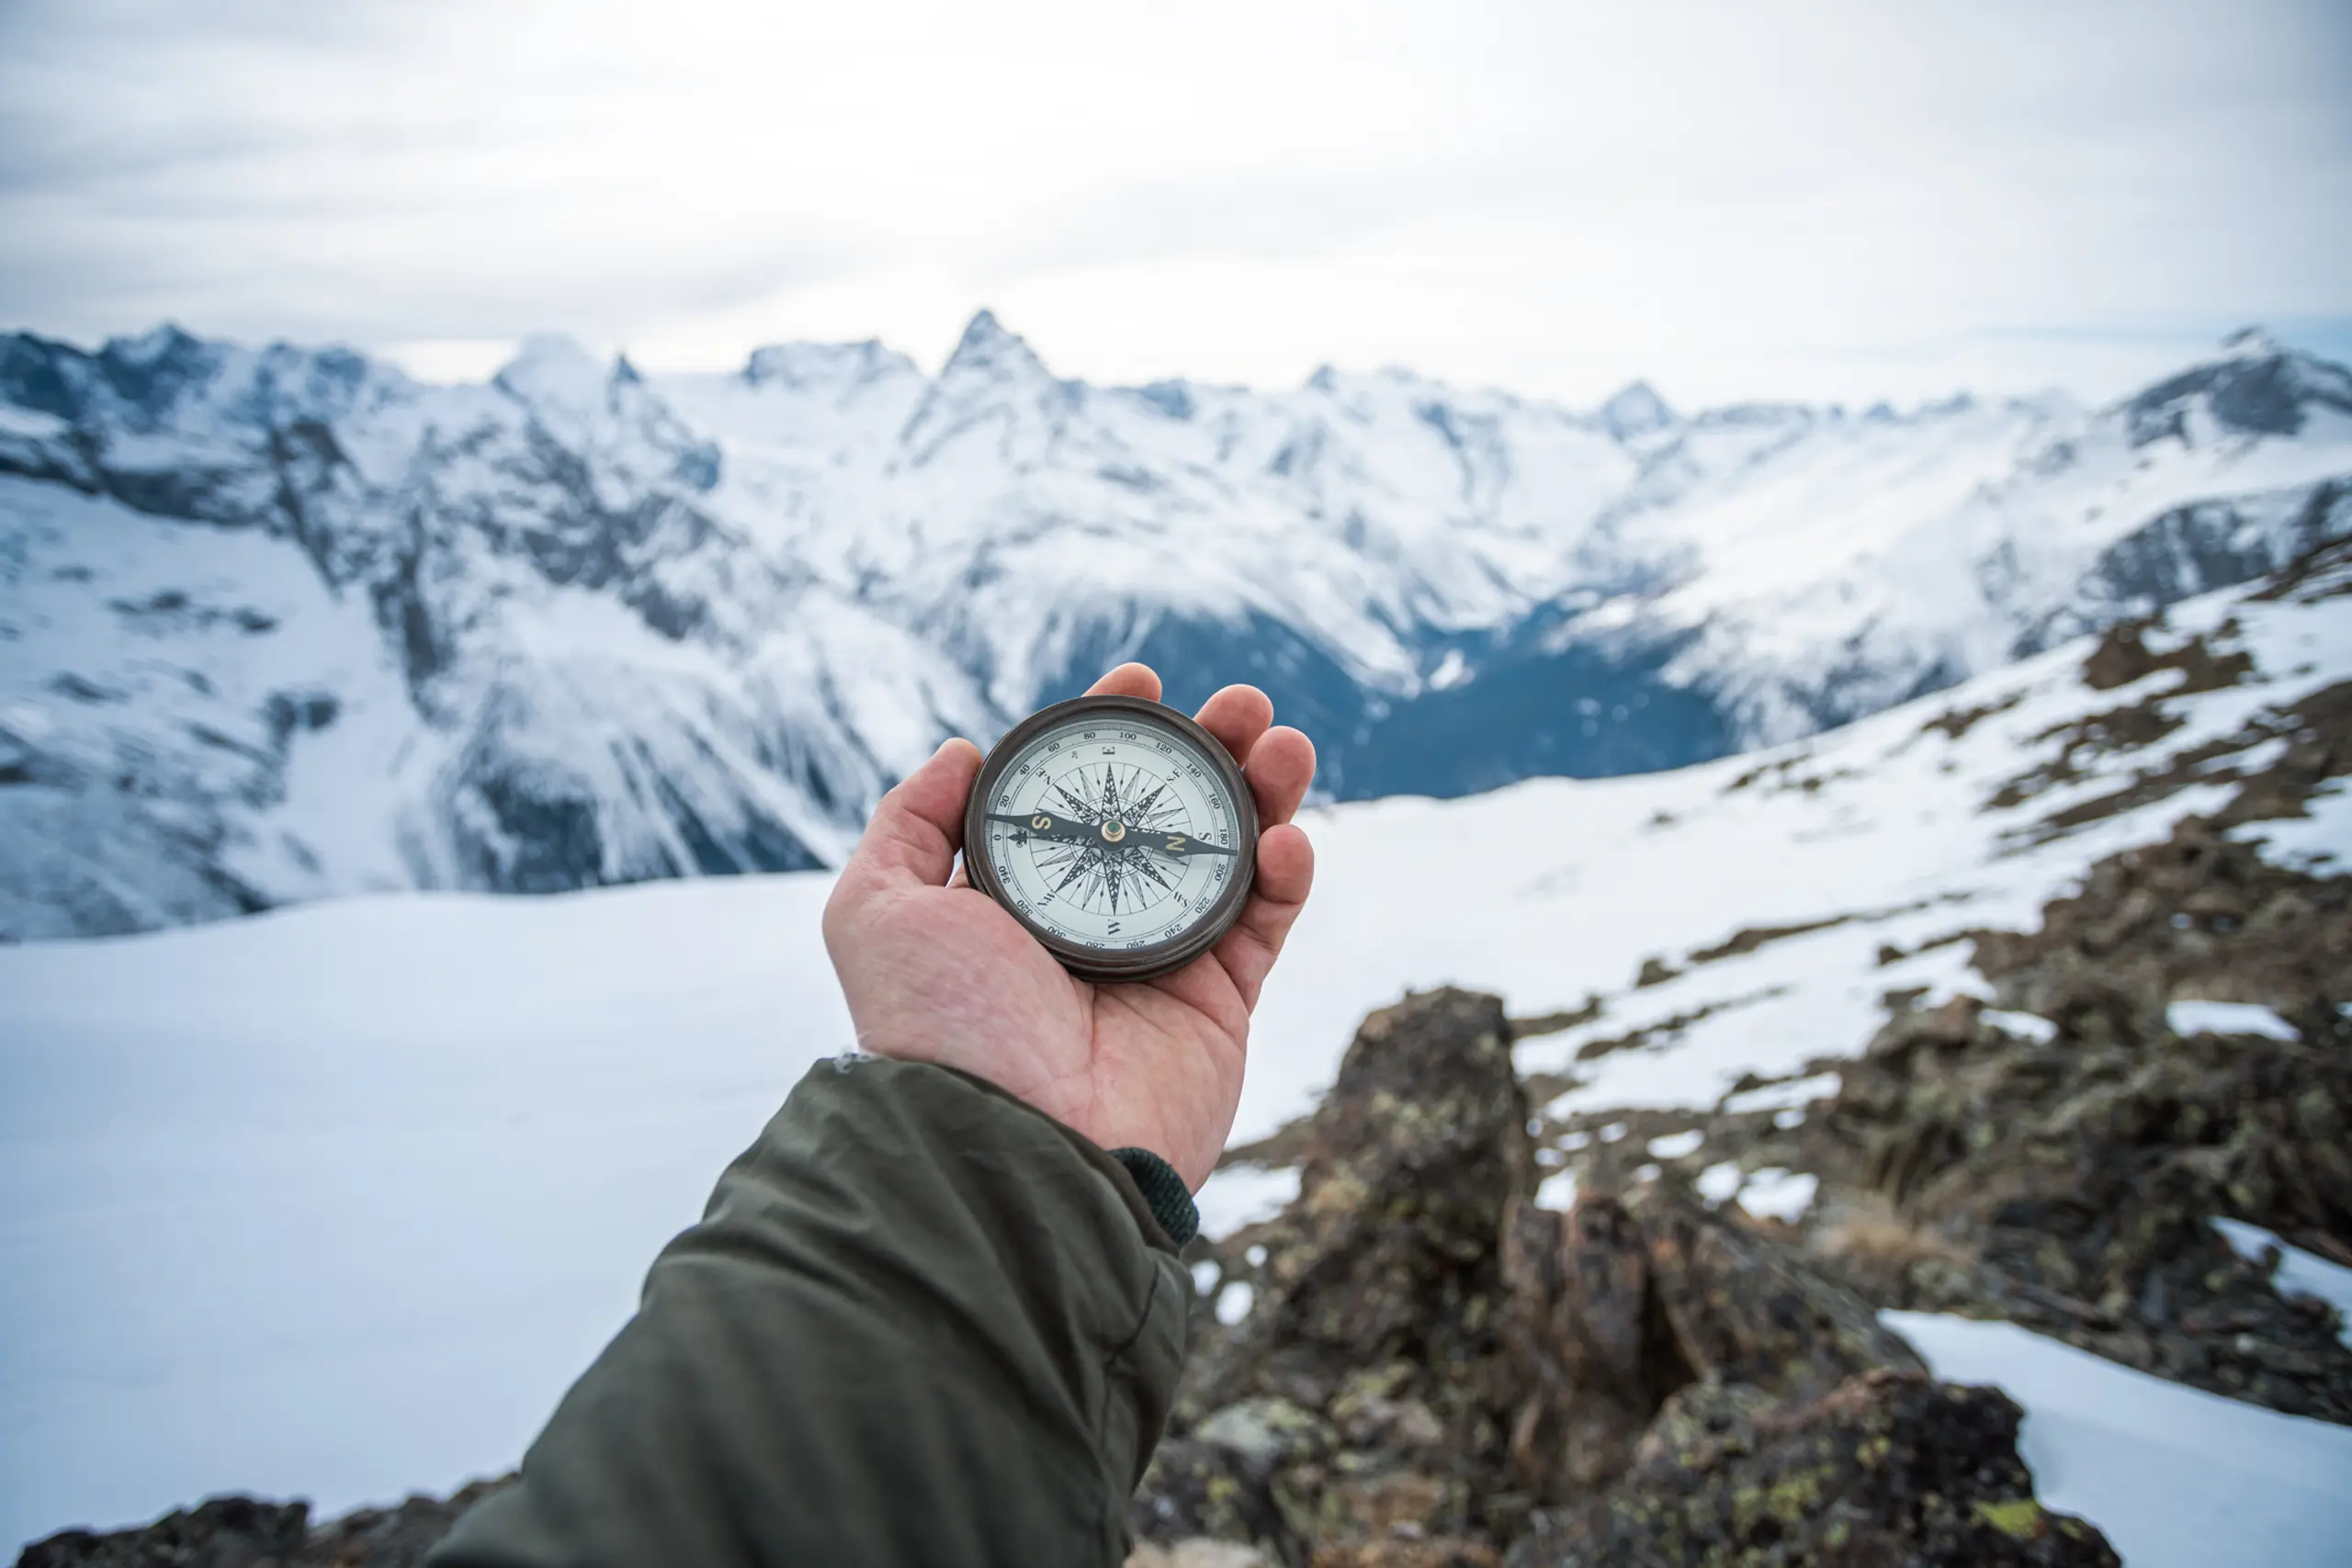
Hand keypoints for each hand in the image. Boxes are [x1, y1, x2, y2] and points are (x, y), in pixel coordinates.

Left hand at [822, 664, 1316, 1188]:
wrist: (1009, 1146)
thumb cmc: (939, 1030)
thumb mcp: (878, 909)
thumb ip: (907, 824)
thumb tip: (960, 750)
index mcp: (1021, 895)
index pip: (1077, 792)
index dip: (1111, 730)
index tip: (1139, 677)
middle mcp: (1093, 922)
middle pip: (1167, 813)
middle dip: (1208, 747)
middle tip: (1239, 704)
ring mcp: (1161, 964)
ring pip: (1230, 857)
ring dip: (1264, 792)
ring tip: (1282, 743)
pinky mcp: (1218, 1008)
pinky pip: (1266, 926)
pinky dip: (1287, 873)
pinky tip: (1285, 838)